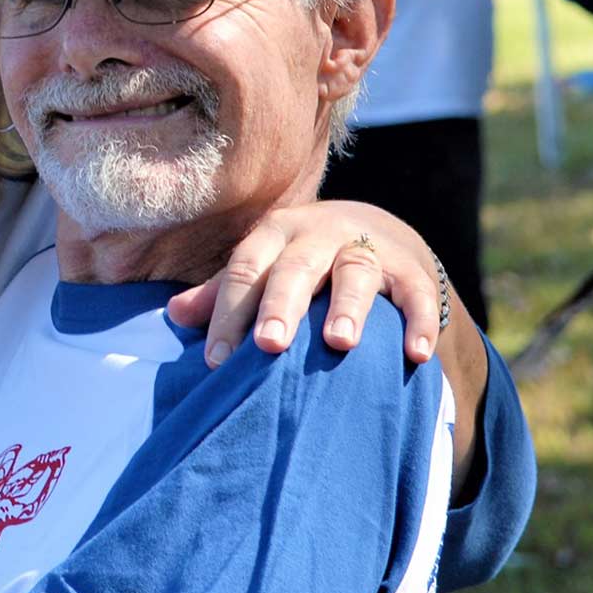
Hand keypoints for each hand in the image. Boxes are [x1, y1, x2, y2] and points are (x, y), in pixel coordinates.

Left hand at [167, 200, 445, 367]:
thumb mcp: (263, 267)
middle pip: (296, 267)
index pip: (245, 270)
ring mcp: (366, 246)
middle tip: (269, 344)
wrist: (376, 232)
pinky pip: (416, 292)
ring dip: (348, 307)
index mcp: (274, 234)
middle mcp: (319, 234)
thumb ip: (223, 293)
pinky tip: (417, 354)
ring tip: (339, 343)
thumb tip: (172, 313)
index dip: (229, 313)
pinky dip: (419, 321)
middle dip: (281, 304)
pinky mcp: (409, 267)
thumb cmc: (301, 263)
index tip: (216, 361)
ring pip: (356, 271)